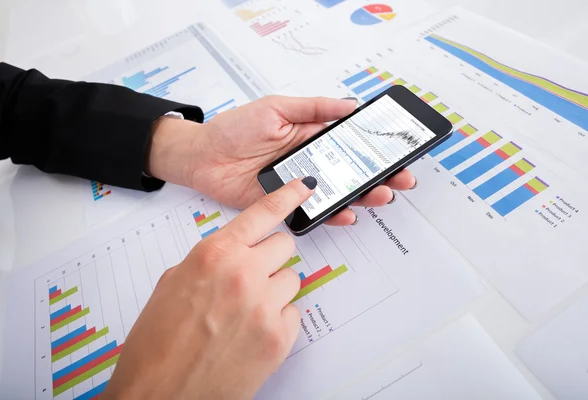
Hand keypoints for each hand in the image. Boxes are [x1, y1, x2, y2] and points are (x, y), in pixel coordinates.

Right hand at [101, 178, 316, 399]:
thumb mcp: (172, 285)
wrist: (159, 395)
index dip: (287, 196)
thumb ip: (209, 261)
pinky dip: (277, 320)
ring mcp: (264, 307)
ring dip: (273, 290)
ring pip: (290, 279)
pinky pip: (292, 313)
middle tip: (252, 276)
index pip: (261, 214)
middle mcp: (243, 275)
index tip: (304, 186)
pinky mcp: (278, 338)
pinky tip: (251, 333)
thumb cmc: (156, 344)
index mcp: (213, 255)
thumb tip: (234, 254)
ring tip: (245, 312)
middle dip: (270, 258)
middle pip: (284, 246)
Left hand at [147, 96, 415, 225]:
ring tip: (381, 194)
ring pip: (339, 193)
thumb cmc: (235, 128)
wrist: (202, 158)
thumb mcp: (276, 108)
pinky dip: (332, 214)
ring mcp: (300, 185)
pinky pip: (314, 212)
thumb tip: (350, 106)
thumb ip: (312, 108)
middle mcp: (310, 162)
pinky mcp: (286, 205)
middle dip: (380, 175)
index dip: (376, 148)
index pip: (351, 143)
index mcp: (311, 136)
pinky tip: (348, 213)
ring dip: (363, 196)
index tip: (399, 151)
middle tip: (401, 180)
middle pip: (352, 171)